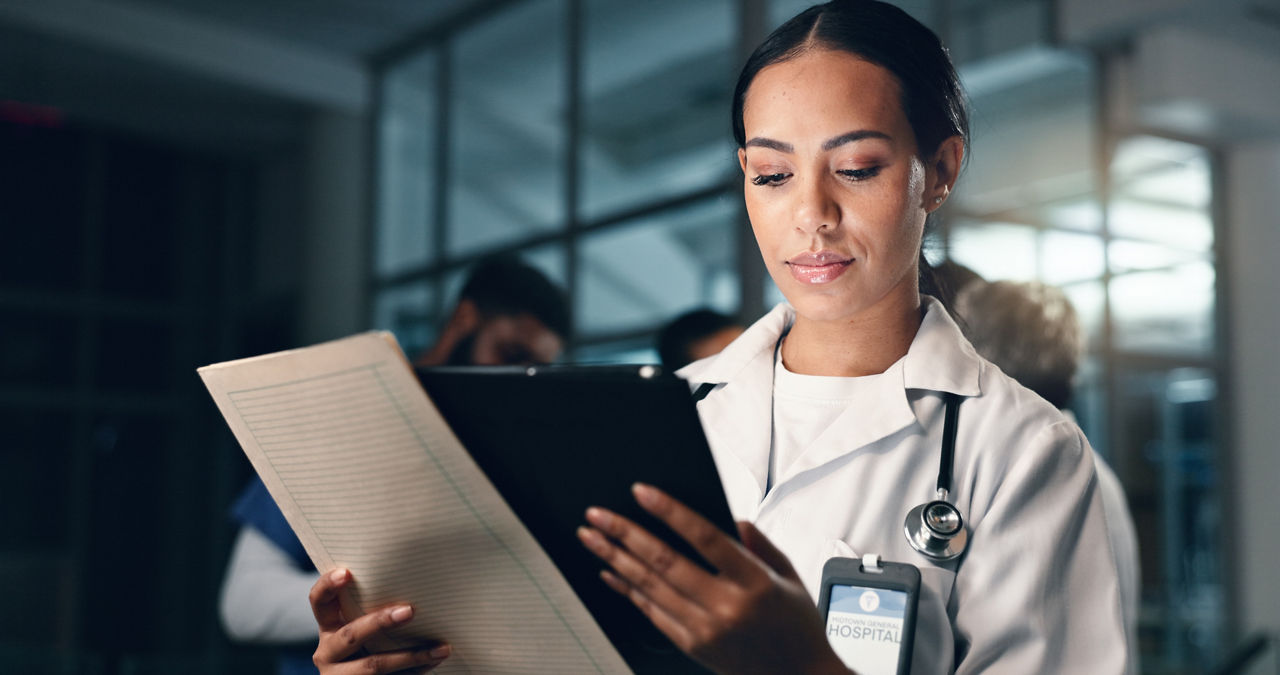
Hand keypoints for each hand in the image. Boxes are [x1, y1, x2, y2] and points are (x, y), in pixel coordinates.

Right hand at [309, 568, 451, 673]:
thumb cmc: (369, 644)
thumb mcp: (360, 627)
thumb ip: (371, 609)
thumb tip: (417, 581)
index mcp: (328, 627)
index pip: (319, 601)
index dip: (328, 585)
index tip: (347, 572)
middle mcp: (328, 652)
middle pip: (350, 634)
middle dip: (380, 622)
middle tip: (409, 611)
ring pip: (374, 665)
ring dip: (411, 656)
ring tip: (440, 648)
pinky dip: (416, 670)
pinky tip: (436, 660)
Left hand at [577, 484, 850, 674]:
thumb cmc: (797, 627)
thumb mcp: (791, 576)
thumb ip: (761, 544)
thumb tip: (732, 520)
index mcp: (754, 583)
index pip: (704, 538)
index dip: (670, 512)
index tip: (642, 492)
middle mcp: (726, 607)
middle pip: (664, 562)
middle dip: (625, 533)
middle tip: (599, 514)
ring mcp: (705, 630)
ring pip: (649, 587)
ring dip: (615, 559)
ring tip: (593, 538)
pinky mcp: (691, 646)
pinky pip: (650, 613)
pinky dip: (626, 590)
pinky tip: (610, 573)